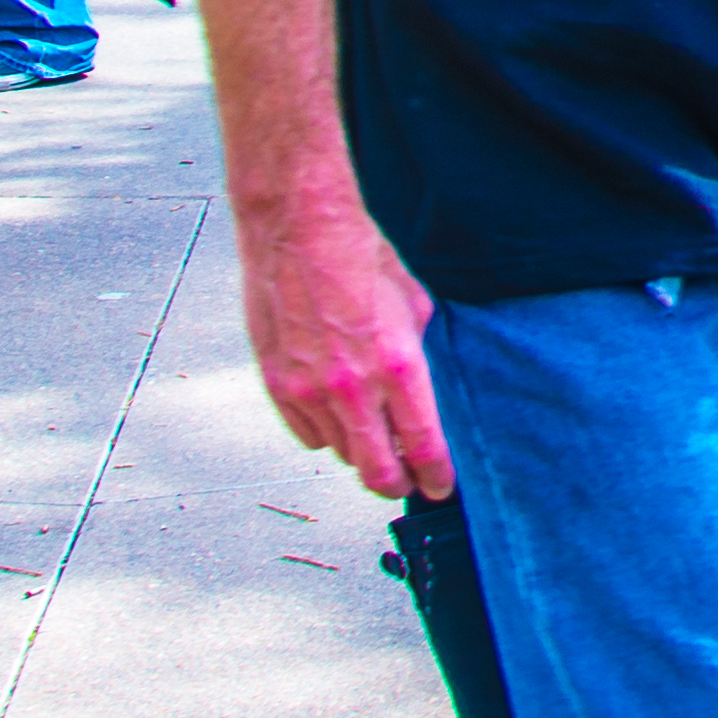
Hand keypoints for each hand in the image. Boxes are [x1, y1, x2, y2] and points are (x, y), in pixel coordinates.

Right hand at [235, 191, 447, 500]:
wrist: (299, 230)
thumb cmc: (359, 258)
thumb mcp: (413, 308)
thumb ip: (415, 360)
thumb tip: (416, 395)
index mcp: (397, 367)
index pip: (423, 447)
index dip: (435, 477)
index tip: (440, 486)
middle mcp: (352, 387)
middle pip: (378, 471)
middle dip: (398, 484)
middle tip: (408, 481)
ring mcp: (309, 390)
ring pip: (341, 454)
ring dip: (360, 452)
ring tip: (371, 436)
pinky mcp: (277, 383)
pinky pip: (306, 433)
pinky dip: (324, 433)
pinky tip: (335, 416)